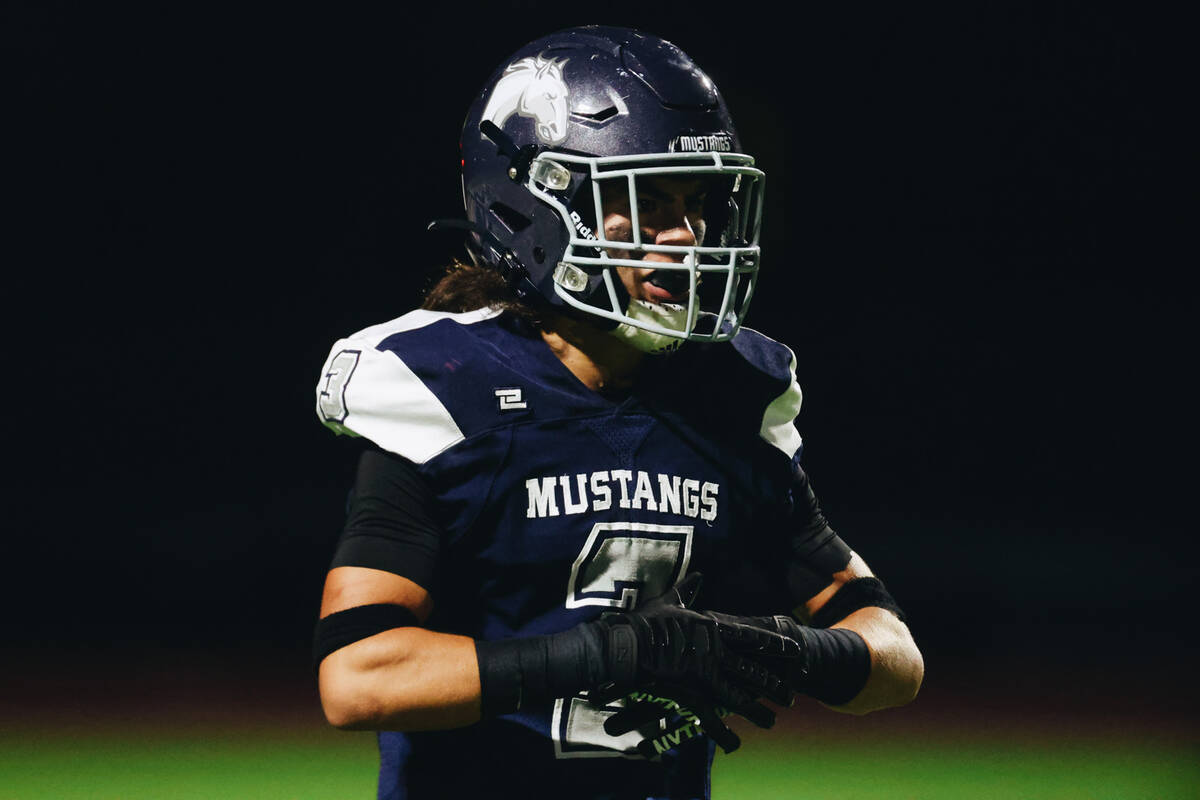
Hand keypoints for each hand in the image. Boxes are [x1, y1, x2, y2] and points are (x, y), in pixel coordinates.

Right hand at [588, 573, 800, 754]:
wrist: (627, 645)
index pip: (752, 637)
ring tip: (774, 720)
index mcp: (713, 628)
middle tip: (791, 694)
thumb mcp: (669, 601)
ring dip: (757, 710)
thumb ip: (688, 590)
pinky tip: (735, 744)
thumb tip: (699, 575)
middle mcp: (715, 653)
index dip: (776, 645)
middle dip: (773, 684)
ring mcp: (705, 675)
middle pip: (752, 671)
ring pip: (739, 696)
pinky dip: (723, 733)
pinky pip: (711, 717)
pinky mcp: (691, 694)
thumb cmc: (645, 622)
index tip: (795, 650)